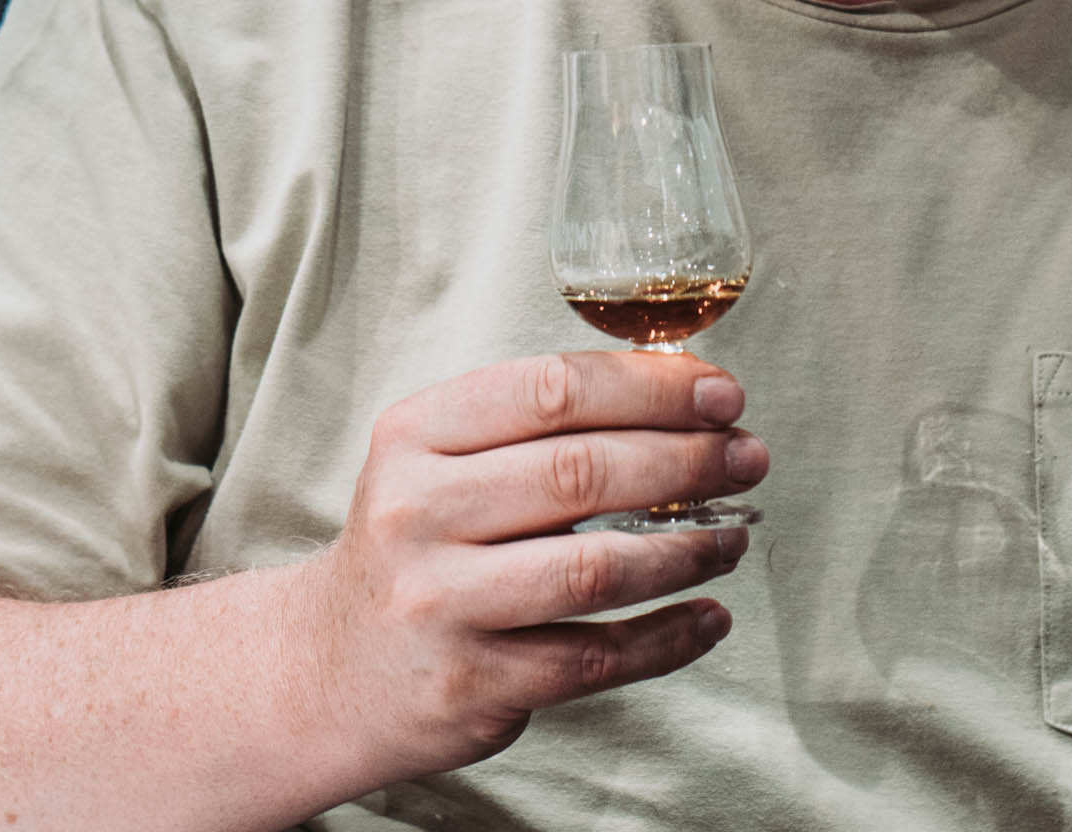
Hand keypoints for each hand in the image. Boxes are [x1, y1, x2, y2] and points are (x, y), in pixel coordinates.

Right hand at [296, 350, 767, 785]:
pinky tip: (708, 617)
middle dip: (688, 461)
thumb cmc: (414, 541)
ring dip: (688, 548)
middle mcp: (419, 511)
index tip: (720, 392)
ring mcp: (441, 603)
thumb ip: (536, 424)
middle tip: (747, 457)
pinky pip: (595, 659)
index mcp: (416, 433)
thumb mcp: (438, 457)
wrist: (324, 667)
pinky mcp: (470, 684)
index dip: (651, 386)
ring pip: (598, 570)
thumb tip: (682, 398)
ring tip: (733, 535)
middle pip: (583, 473)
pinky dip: (667, 639)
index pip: (553, 388)